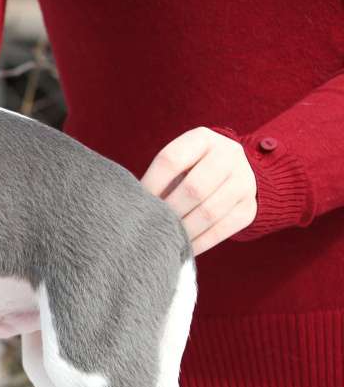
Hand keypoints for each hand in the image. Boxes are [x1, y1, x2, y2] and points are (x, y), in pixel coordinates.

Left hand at [140, 127, 256, 254]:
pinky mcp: (249, 207)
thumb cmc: (191, 169)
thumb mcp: (179, 162)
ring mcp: (244, 181)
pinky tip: (182, 248)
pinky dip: (199, 243)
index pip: (171, 160)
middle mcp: (229, 155)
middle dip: (168, 211)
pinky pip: (222, 230)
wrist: (233, 173)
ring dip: (182, 231)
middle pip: (194, 188)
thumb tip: (137, 208)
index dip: (151, 184)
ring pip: (209, 212)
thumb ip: (161, 178)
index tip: (138, 203)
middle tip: (151, 226)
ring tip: (165, 240)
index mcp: (203, 138)